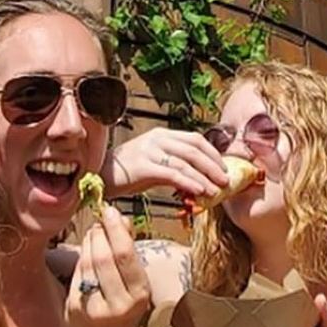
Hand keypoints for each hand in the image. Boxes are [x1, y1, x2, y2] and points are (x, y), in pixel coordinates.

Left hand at [66, 207, 151, 326]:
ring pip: (88, 262)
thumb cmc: (122, 312)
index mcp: (139, 296)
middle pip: (105, 256)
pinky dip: (81, 255)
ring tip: (94, 231)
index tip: (111, 210)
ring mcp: (94, 307)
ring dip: (90, 240)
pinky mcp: (75, 308)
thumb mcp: (134, 286)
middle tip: (101, 217)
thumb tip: (121, 219)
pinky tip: (86, 250)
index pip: (126, 256)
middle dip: (101, 231)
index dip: (116, 229)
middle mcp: (118, 304)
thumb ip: (129, 254)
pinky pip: (77, 273)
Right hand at [101, 127, 228, 198]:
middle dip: (213, 166)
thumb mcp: (155, 163)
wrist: (100, 176)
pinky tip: (198, 191)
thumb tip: (201, 179)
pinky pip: (172, 174)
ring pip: (185, 163)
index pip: (195, 139)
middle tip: (226, 181)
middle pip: (194, 149)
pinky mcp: (142, 166)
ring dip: (204, 177)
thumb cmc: (129, 172)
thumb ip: (176, 166)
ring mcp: (149, 151)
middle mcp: (157, 139)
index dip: (213, 153)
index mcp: (162, 135)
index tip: (224, 168)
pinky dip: (188, 182)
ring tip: (216, 191)